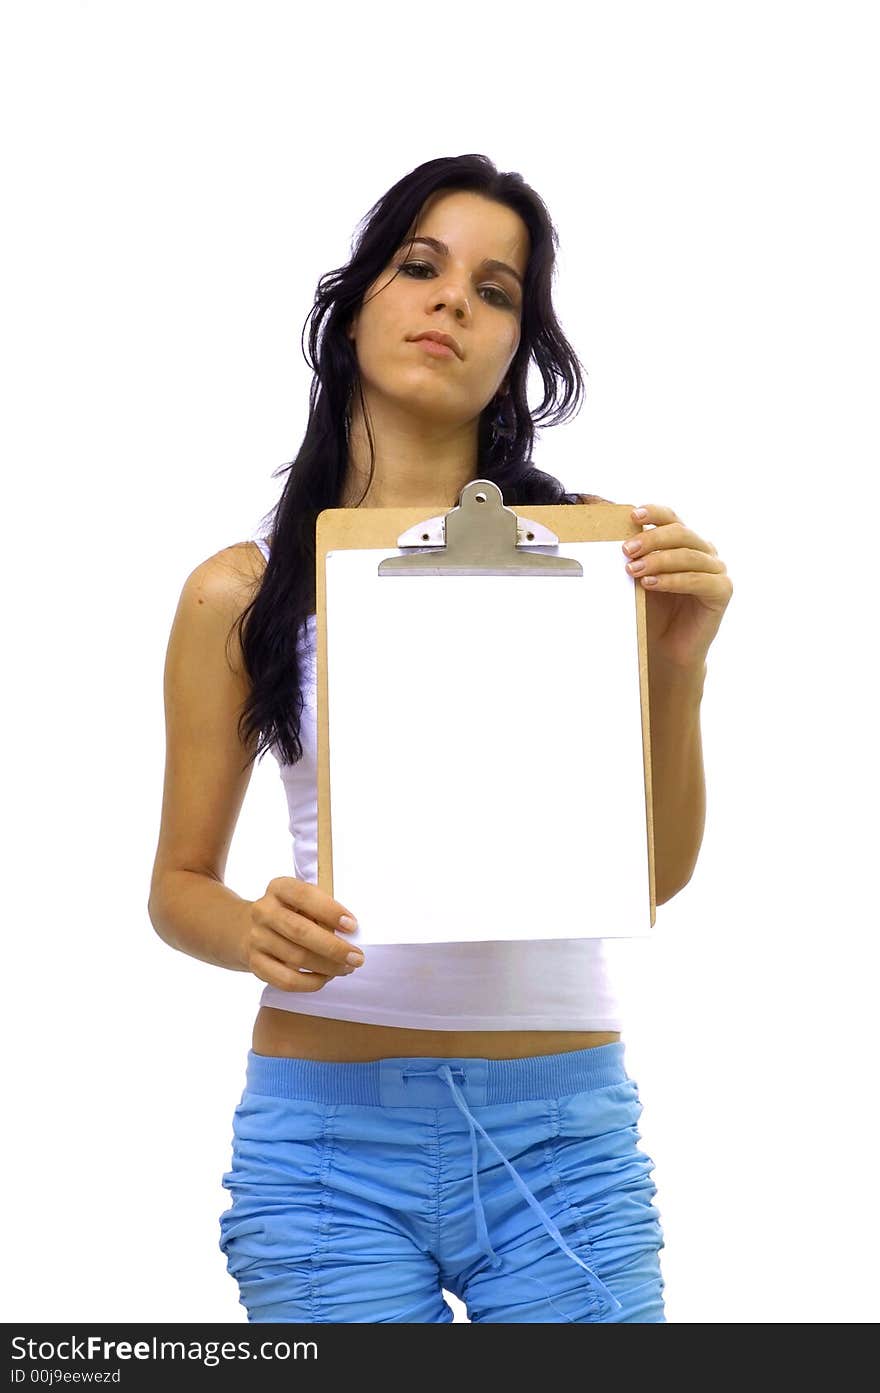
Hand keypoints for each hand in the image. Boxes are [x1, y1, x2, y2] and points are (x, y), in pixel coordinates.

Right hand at [243, 877, 363, 991]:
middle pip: (300, 931)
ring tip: (346, 968)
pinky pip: (286, 980)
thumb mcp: (302, 901)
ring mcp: (256, 938)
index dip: (330, 911)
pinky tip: (326, 978)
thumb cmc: (289, 913)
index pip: (305, 896)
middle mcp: (263, 911)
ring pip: (296, 958)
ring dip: (327, 966)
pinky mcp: (255, 963)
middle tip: (357, 957)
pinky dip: (311, 983)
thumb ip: (321, 911)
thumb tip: (350, 934)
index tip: (353, 926)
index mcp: (278, 888)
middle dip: (334, 947)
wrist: (248, 927)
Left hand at [622, 503, 732, 671]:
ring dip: (659, 560)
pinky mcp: (722, 591)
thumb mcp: (637, 578)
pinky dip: (673, 580)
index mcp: (685, 542)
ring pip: (689, 556)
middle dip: (652, 538)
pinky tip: (651, 584)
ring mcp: (716, 570)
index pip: (672, 519)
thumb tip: (605, 528)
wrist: (664, 650)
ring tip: (633, 570)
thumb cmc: (650, 611)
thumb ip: (631, 555)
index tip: (632, 515)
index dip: (654, 513)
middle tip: (626, 550)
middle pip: (681, 533)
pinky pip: (699, 580)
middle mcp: (705, 552)